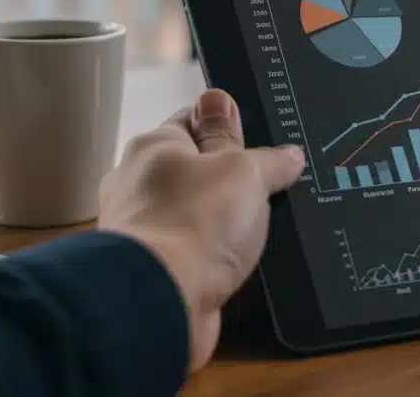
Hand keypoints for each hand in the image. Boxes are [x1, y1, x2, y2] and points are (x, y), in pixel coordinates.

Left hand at [98, 89, 304, 371]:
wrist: (158, 301)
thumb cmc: (195, 221)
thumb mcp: (244, 169)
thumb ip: (264, 154)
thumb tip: (282, 146)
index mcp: (154, 146)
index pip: (194, 119)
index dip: (229, 126)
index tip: (261, 141)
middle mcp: (137, 184)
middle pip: (194, 170)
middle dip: (230, 181)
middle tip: (273, 188)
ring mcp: (140, 230)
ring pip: (193, 216)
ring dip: (223, 224)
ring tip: (263, 231)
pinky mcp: (150, 272)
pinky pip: (191, 255)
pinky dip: (213, 259)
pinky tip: (241, 264)